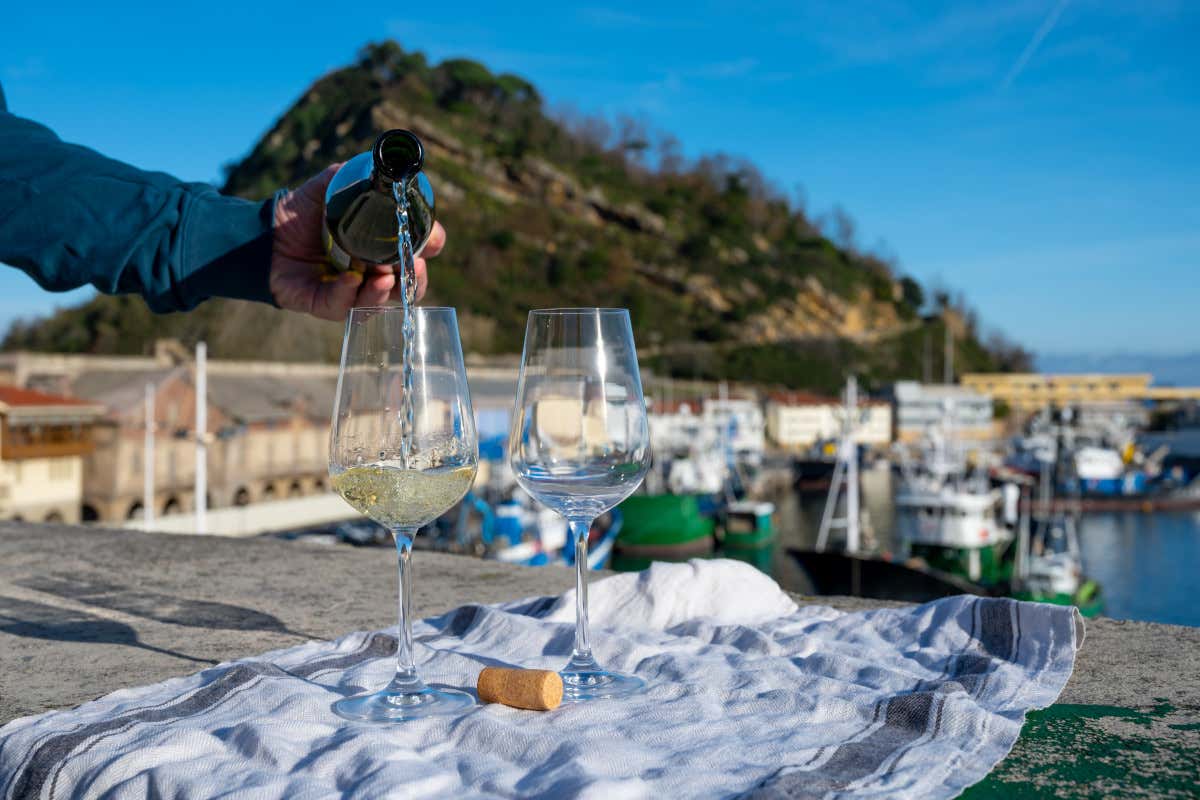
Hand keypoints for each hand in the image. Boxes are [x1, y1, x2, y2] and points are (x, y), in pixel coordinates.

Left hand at [269, 164, 445, 320]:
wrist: (263, 234)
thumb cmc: (299, 214)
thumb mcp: (326, 189)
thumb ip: (348, 177)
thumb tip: (374, 166)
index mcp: (381, 246)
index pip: (418, 250)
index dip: (431, 245)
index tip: (433, 239)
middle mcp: (372, 272)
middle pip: (408, 285)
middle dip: (415, 278)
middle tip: (414, 264)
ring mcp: (352, 291)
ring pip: (381, 301)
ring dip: (387, 291)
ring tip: (385, 277)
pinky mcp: (326, 305)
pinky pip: (343, 305)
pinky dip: (349, 293)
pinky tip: (349, 279)